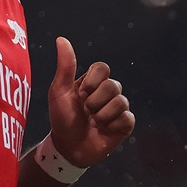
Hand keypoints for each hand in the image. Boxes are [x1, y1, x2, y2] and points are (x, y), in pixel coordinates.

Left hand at [47, 36, 135, 166]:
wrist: (68, 147)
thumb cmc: (61, 118)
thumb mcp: (59, 91)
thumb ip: (65, 66)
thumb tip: (61, 39)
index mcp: (93, 81)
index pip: (103, 68)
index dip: (92, 81)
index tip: (80, 94)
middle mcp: (108, 92)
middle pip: (113, 85)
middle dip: (94, 102)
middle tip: (85, 111)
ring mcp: (118, 108)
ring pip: (120, 102)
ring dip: (101, 115)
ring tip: (93, 122)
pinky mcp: (125, 125)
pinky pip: (127, 118)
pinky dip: (112, 125)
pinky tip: (104, 130)